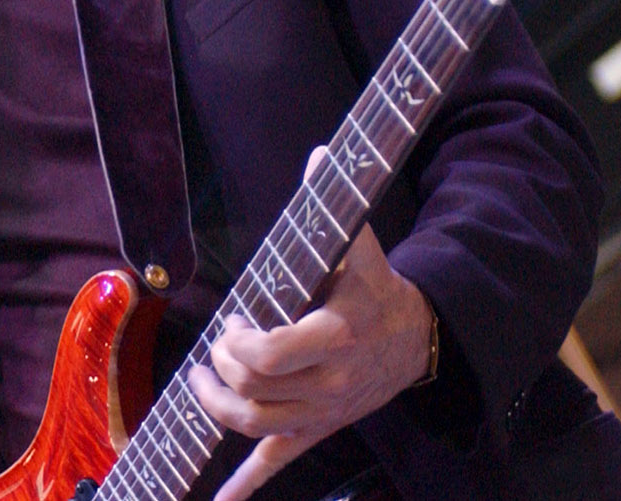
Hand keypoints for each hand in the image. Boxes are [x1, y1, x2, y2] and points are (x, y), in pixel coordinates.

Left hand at [186, 156, 435, 500]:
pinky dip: (244, 485)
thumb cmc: (377, 290)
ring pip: (254, 426)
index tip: (233, 322)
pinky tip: (219, 499)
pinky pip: (278, 463)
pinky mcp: (319, 429)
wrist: (420, 340)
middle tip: (216, 346)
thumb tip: (318, 154)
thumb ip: (334, 208)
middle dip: (221, 366)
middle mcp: (330, 384)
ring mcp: (324, 412)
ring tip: (200, 383)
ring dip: (217, 408)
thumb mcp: (362, 249)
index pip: (269, 355)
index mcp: (335, 338)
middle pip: (253, 390)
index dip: (237, 343)